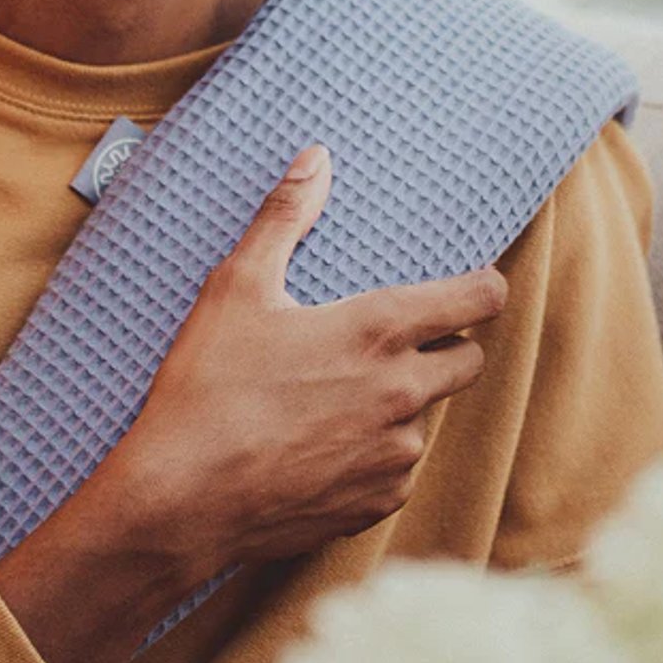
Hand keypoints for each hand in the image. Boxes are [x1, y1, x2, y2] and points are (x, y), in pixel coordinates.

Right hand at [0, 143, 503, 662]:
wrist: (181, 500)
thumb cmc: (206, 389)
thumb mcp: (236, 289)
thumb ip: (284, 218)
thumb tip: (316, 159)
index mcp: (377, 331)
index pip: (479, 298)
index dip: (481, 288)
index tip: (469, 288)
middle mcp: (402, 394)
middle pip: (468, 361)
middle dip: (444, 347)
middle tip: (384, 345)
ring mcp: (394, 455)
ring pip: (423, 418)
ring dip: (396, 407)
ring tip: (326, 403)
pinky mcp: (376, 504)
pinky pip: (394, 472)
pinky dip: (369, 458)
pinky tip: (314, 450)